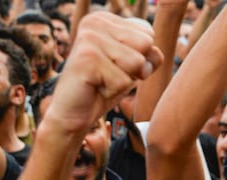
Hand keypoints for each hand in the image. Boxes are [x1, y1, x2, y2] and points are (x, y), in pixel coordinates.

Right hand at [43, 12, 162, 133]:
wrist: (71, 113)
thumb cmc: (103, 88)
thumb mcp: (132, 69)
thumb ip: (150, 56)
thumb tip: (155, 52)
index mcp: (105, 19)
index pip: (148, 35)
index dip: (140, 59)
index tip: (115, 66)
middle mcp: (95, 22)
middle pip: (146, 45)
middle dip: (134, 70)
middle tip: (109, 75)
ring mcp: (89, 38)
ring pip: (137, 63)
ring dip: (123, 81)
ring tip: (102, 81)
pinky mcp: (87, 58)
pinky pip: (123, 81)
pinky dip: (113, 92)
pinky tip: (95, 88)